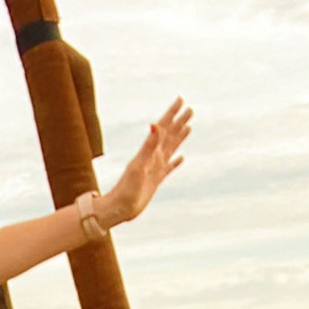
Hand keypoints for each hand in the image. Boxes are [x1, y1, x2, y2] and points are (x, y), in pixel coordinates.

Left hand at [100, 98, 190, 224]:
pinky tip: (181, 158)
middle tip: (190, 109)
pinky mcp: (156, 180)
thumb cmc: (126, 189)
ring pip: (171, 148)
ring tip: (188, 126)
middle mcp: (153, 157)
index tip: (180, 99)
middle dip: (179, 121)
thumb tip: (155, 124)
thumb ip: (148, 145)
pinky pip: (169, 168)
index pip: (163, 127)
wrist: (119, 209)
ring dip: (180, 137)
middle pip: (169, 135)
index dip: (172, 113)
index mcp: (149, 151)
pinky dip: (176, 162)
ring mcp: (155, 168)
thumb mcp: (139, 166)